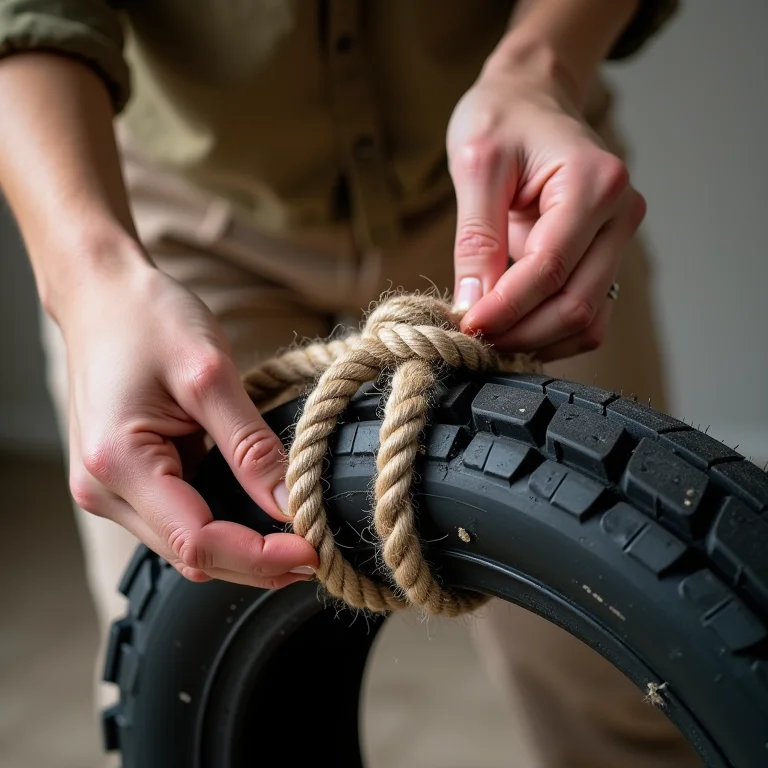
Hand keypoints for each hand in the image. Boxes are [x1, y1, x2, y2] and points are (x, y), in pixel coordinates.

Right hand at [60, 259, 317, 588]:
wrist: (101, 295)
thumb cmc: (147, 318)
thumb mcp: (210, 375)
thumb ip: (250, 446)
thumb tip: (288, 504)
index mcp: (118, 463)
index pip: (198, 541)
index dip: (261, 558)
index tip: (313, 551)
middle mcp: (102, 489)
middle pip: (191, 556)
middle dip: (257, 562)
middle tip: (315, 550)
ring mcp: (107, 489)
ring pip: (184, 547)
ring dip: (241, 550)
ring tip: (294, 536)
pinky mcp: (122, 481)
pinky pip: (177, 521)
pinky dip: (220, 526)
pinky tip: (256, 514)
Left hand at [448, 56, 645, 360]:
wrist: (530, 101)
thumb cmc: (502, 119)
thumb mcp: (477, 165)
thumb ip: (476, 237)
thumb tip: (472, 304)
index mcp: (596, 183)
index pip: (550, 268)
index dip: (505, 307)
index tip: (464, 325)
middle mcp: (620, 216)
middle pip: (575, 305)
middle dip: (519, 333)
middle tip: (471, 340)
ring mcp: (619, 241)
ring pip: (587, 320)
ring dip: (536, 341)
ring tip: (487, 338)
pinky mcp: (605, 260)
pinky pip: (588, 316)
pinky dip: (550, 334)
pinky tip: (512, 329)